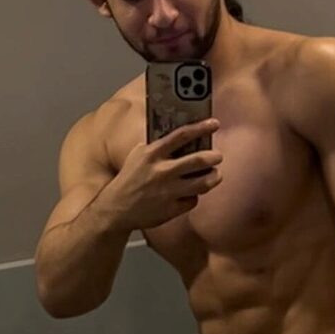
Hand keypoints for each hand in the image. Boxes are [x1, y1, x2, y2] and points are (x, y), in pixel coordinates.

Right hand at [98, 118, 222, 230]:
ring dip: (214, 177)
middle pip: (198, 160)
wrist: (116, 209)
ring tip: (215, 174)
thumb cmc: (130, 178)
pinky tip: (191, 193)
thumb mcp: (139, 156)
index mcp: (152, 154)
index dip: (201, 128)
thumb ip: (159, 147)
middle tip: (218, 156)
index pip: (181, 136)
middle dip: (214, 157)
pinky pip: (193, 200)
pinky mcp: (172, 209)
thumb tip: (185, 136)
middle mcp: (162, 171)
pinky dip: (194, 196)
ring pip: (203, 183)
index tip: (215, 124)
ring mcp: (168, 191)